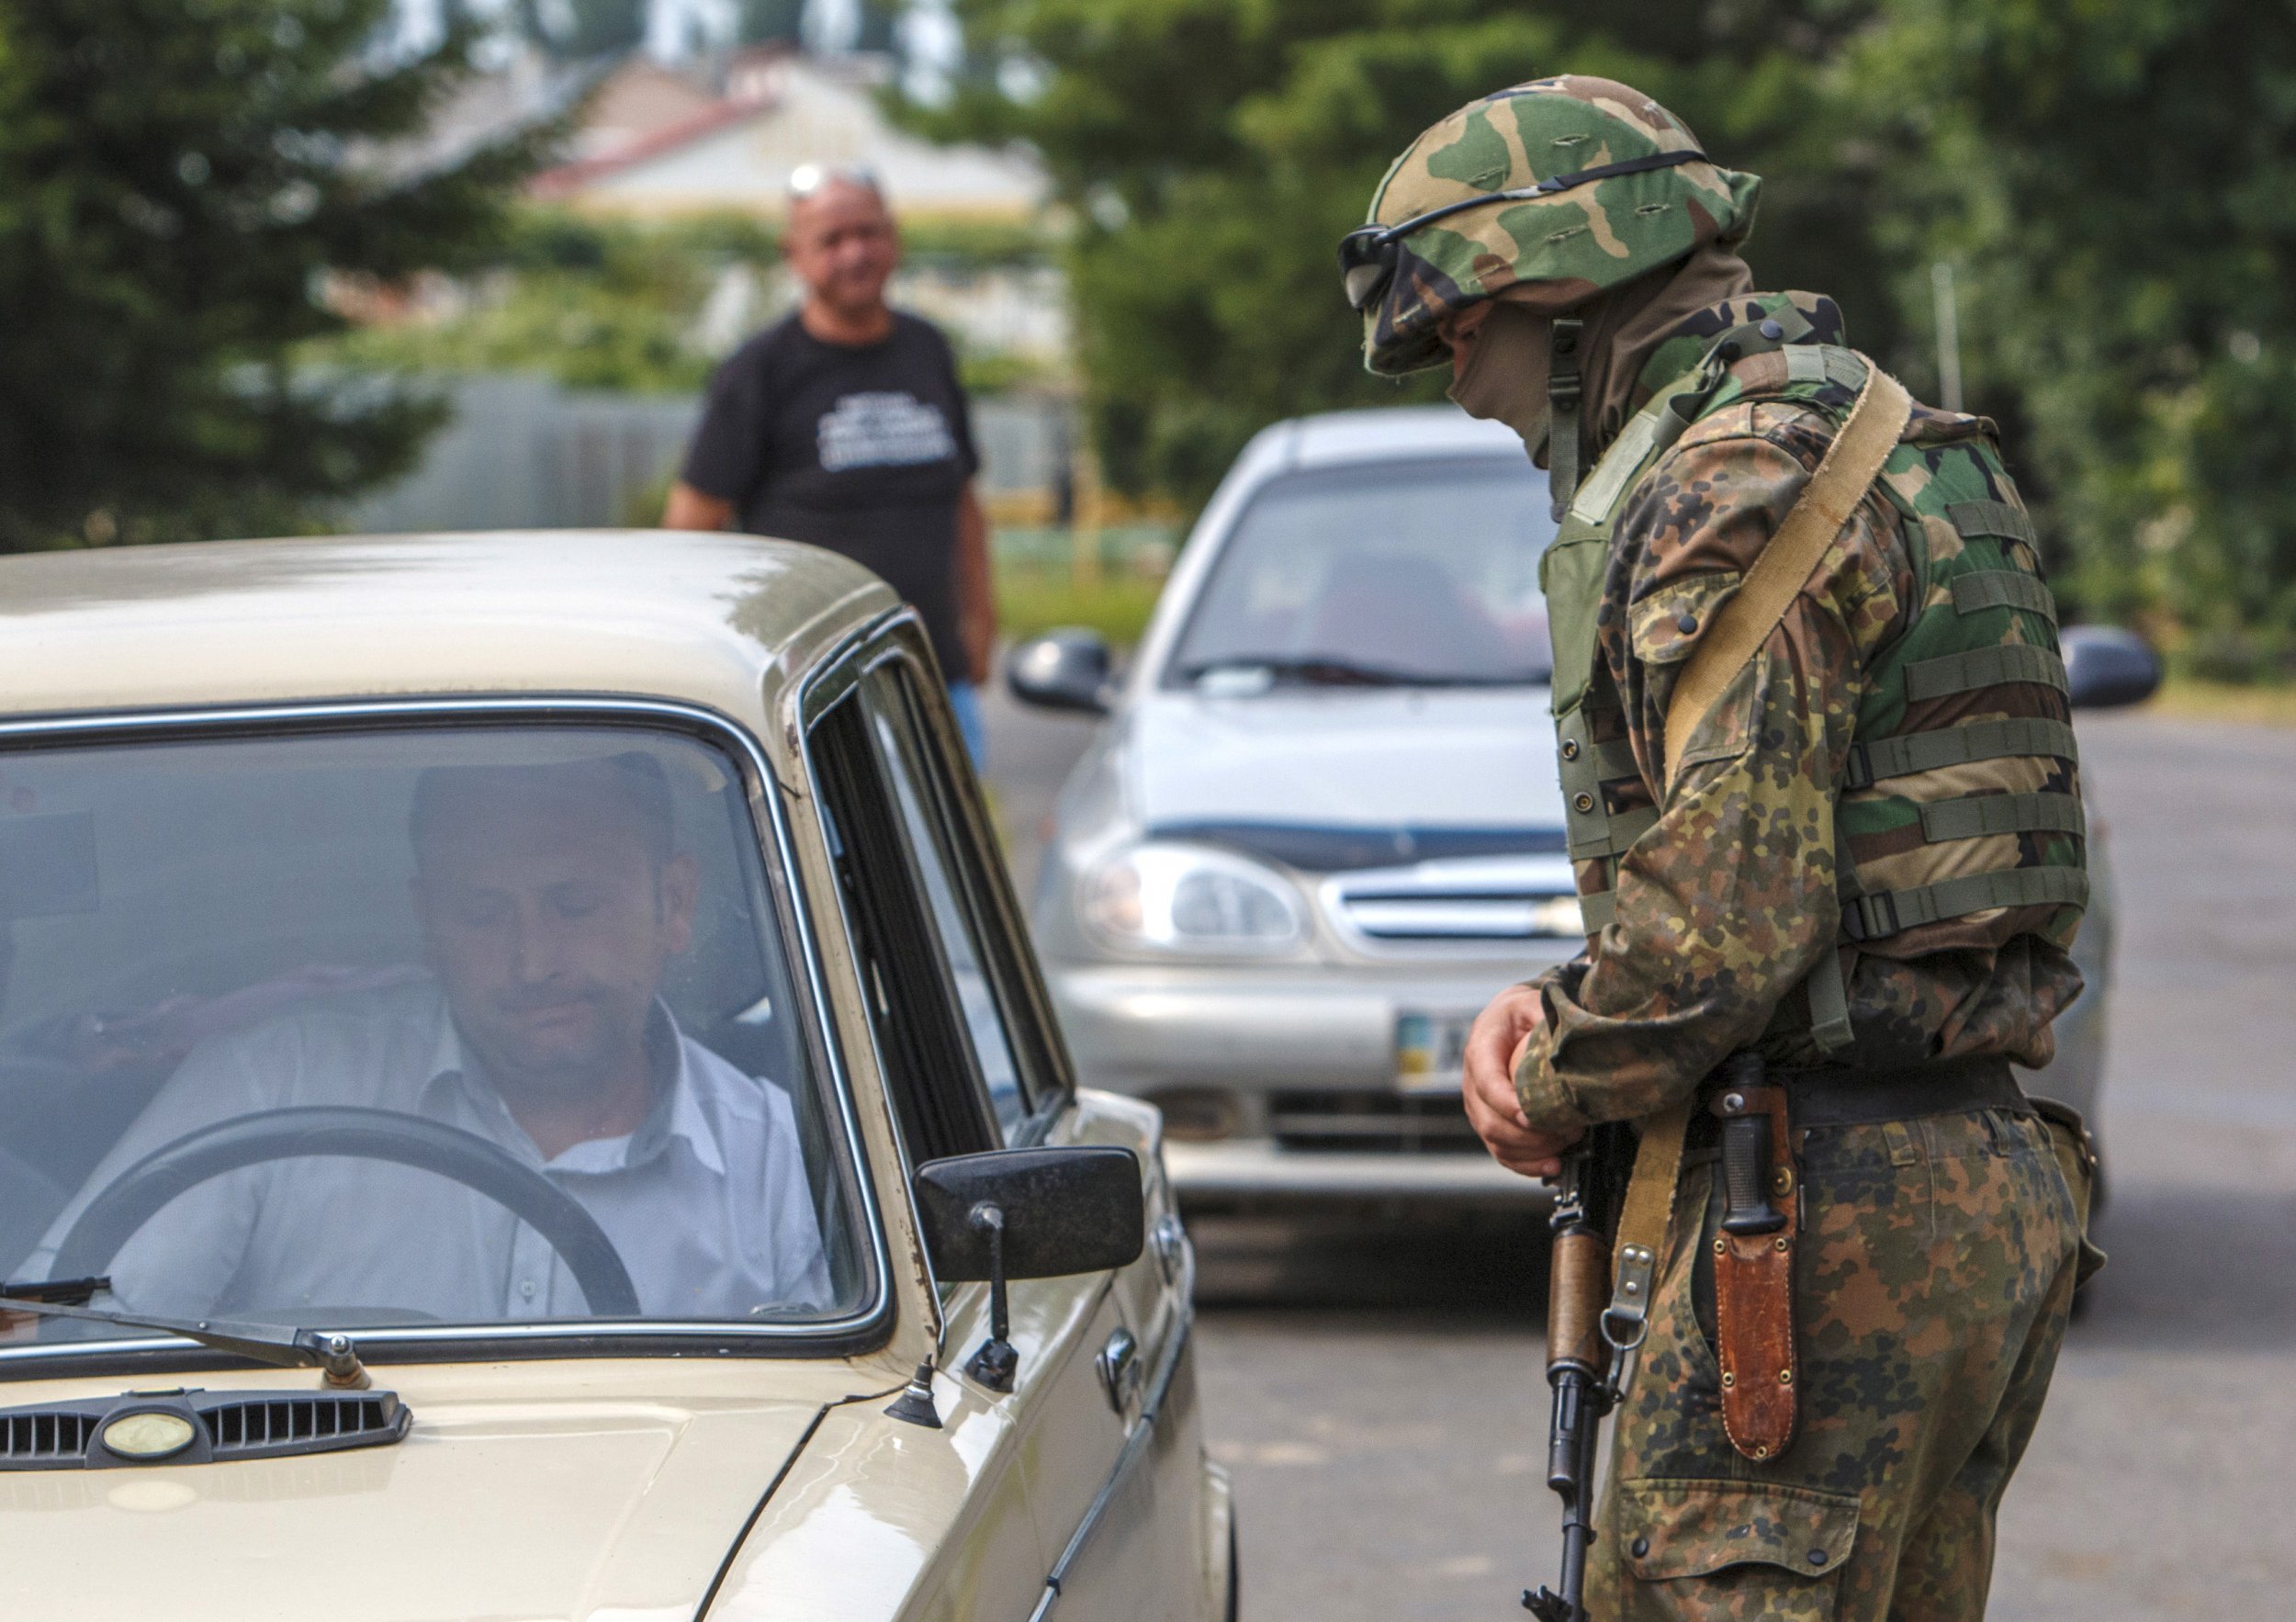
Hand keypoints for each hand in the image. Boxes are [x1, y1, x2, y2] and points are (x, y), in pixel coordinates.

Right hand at [1461, 984, 1580, 1178]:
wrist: (1506, 1024)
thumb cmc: (1521, 1014)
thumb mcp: (1531, 1004)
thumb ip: (1544, 1014)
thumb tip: (1569, 1033)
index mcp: (1480, 1051)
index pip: (1488, 1084)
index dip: (1508, 1105)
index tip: (1533, 1117)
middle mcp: (1472, 1084)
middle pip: (1490, 1122)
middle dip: (1529, 1135)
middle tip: (1568, 1131)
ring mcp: (1479, 1108)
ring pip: (1496, 1142)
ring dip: (1533, 1151)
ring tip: (1567, 1145)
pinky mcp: (1490, 1124)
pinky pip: (1502, 1153)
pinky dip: (1527, 1165)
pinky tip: (1554, 1165)